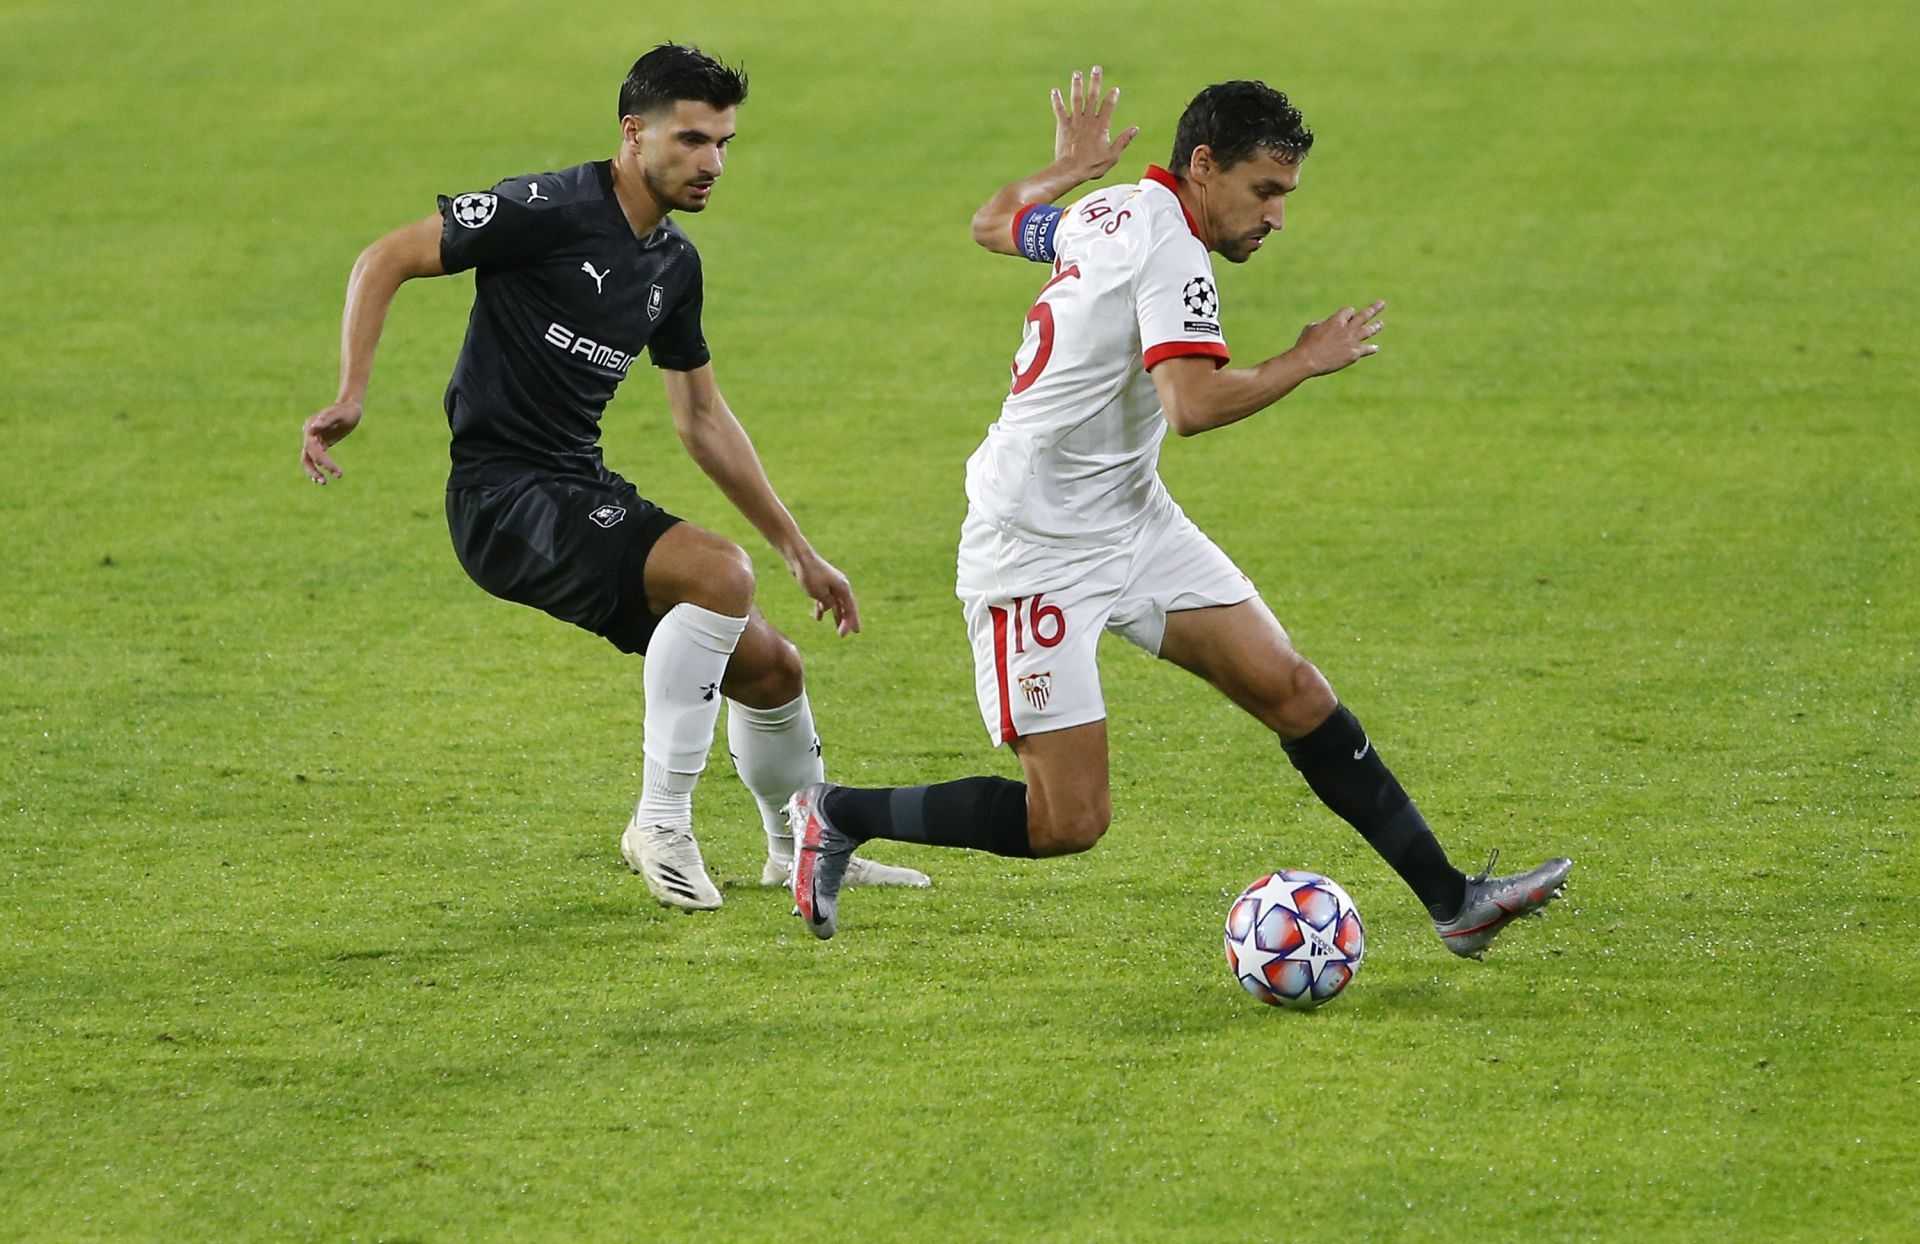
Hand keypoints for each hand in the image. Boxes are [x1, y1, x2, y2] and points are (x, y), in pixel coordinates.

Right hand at [301, 400, 362, 482]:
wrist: (350, 406)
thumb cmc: (346, 410)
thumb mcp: (339, 414)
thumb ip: (327, 419)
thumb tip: (314, 427)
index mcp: (311, 427)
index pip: (312, 448)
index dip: (323, 461)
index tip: (336, 470)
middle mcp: (309, 434)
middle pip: (308, 456)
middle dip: (315, 470)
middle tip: (325, 482)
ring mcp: (314, 439)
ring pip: (308, 458)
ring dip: (313, 472)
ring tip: (323, 483)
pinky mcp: (321, 443)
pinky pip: (316, 458)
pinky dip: (317, 467)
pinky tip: (322, 478)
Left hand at [789, 548, 860, 636]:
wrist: (799, 558)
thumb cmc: (810, 575)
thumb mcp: (820, 594)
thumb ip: (829, 603)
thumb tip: (833, 608)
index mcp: (843, 587)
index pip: (850, 608)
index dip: (852, 621)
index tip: (854, 633)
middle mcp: (840, 585)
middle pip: (845, 606)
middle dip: (847, 620)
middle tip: (852, 632)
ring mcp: (830, 584)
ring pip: (835, 603)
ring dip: (836, 615)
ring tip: (837, 628)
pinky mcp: (821, 583)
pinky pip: (825, 599)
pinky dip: (822, 608)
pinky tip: (818, 618)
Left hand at [1052, 66, 1138, 181]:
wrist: (1071, 170)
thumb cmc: (1092, 165)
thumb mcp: (1112, 155)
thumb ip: (1123, 140)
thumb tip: (1135, 129)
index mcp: (1101, 126)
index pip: (1108, 106)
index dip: (1112, 97)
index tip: (1114, 89)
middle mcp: (1088, 120)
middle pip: (1092, 97)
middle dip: (1095, 82)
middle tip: (1096, 68)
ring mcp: (1074, 122)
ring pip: (1076, 100)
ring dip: (1077, 86)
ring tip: (1077, 74)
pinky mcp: (1062, 126)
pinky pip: (1059, 111)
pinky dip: (1057, 101)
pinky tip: (1055, 91)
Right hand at [1289, 301, 1386, 376]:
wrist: (1308, 360)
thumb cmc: (1305, 344)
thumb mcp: (1311, 328)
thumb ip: (1323, 325)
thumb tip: (1326, 326)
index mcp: (1336, 320)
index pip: (1348, 311)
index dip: (1348, 313)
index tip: (1347, 316)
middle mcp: (1347, 329)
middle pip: (1363, 316)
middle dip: (1373, 309)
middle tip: (1382, 304)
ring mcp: (1352, 342)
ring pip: (1367, 331)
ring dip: (1375, 327)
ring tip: (1381, 324)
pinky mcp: (1353, 354)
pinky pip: (1365, 350)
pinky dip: (1371, 349)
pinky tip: (1375, 348)